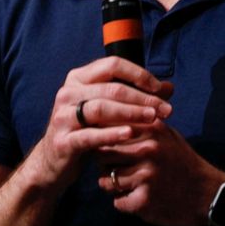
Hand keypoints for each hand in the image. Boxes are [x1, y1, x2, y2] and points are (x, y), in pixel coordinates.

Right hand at [25, 56, 173, 192]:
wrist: (55, 160)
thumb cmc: (86, 130)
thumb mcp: (108, 110)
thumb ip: (134, 96)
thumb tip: (169, 87)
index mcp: (78, 78)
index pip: (112, 65)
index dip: (139, 74)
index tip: (162, 88)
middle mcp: (67, 92)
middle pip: (111, 88)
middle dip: (143, 97)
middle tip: (166, 109)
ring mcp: (62, 116)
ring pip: (101, 108)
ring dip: (131, 113)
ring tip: (153, 119)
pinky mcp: (63, 141)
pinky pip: (90, 135)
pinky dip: (111, 134)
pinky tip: (130, 134)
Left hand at [96, 119, 223, 225]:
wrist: (208, 194)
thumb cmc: (181, 162)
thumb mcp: (166, 135)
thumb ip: (139, 125)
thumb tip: (105, 120)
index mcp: (150, 129)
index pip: (108, 130)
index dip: (102, 142)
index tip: (103, 148)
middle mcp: (147, 149)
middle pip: (102, 155)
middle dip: (103, 165)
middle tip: (114, 170)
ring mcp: (146, 174)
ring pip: (106, 180)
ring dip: (112, 186)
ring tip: (128, 185)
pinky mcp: (145, 199)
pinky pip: (118, 202)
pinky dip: (125, 203)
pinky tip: (138, 199)